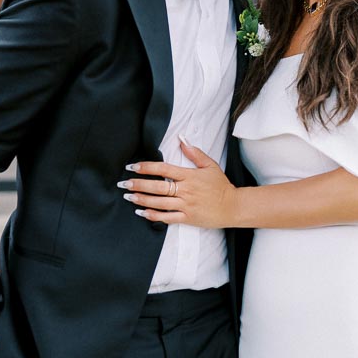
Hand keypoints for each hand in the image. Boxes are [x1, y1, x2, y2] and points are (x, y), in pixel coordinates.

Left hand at [119, 140, 237, 227]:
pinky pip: (167, 217)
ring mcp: (186, 205)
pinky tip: (142, 213)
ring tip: (129, 196)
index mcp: (189, 176)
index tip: (133, 166)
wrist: (233, 206)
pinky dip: (153, 216)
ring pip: (159, 202)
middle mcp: (186, 190)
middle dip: (139, 184)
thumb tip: (182, 139)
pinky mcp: (188, 218)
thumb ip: (195, 152)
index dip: (147, 167)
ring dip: (142, 199)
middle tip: (124, 183)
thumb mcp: (210, 165)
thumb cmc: (221, 186)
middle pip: (158, 186)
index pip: (164, 169)